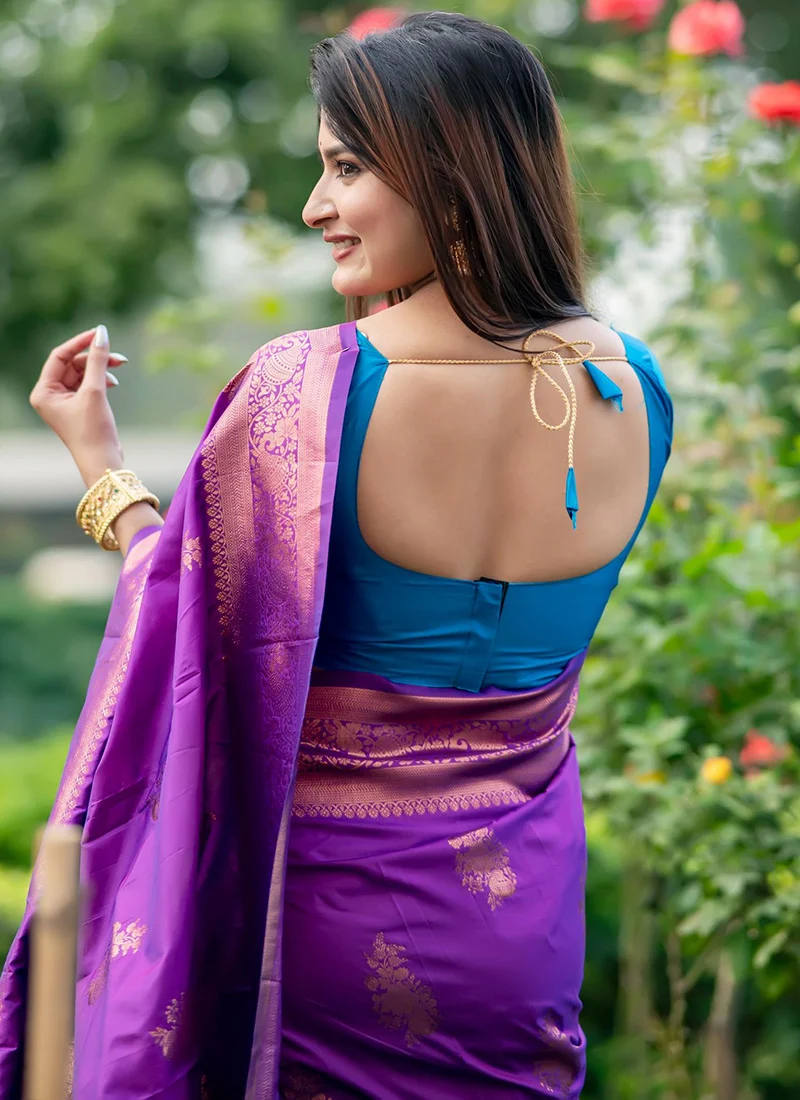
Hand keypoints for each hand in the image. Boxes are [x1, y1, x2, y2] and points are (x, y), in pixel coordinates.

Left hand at [29, 325, 128, 486]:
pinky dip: (101, 380)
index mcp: (44, 392)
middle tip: (119, 356)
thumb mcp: (95, 391)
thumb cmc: (93, 431)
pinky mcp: (78, 407)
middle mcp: (50, 395)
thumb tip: (102, 334)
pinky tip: (114, 382)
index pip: (60, 356)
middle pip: (72, 364)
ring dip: (101, 368)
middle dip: (95, 358)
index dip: (80, 343)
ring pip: (82, 373)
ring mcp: (64, 402)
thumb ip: (98, 360)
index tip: (100, 333)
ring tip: (120, 367)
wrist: (103, 461)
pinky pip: (88, 384)